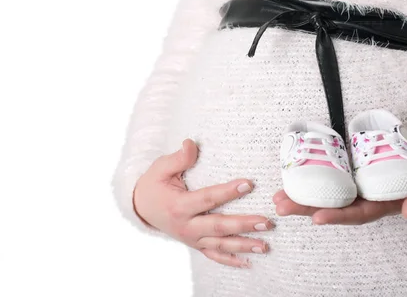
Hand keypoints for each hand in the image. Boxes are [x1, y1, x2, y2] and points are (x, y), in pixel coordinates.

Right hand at [134, 139, 273, 267]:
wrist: (141, 207)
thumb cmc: (154, 185)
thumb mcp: (160, 168)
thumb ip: (178, 158)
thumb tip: (191, 144)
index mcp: (179, 206)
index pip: (208, 198)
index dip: (228, 191)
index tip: (249, 183)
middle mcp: (186, 226)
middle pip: (219, 227)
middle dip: (243, 225)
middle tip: (266, 221)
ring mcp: (192, 239)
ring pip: (220, 245)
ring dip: (244, 245)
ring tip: (265, 244)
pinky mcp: (195, 244)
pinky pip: (214, 256)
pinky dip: (231, 261)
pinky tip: (250, 262)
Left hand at [272, 152, 406, 224]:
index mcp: (385, 205)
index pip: (358, 213)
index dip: (338, 216)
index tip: (316, 218)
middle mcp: (368, 197)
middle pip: (334, 205)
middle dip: (306, 207)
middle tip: (280, 205)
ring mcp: (362, 184)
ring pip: (329, 192)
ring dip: (303, 194)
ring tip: (278, 195)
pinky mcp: (359, 168)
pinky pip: (334, 175)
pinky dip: (315, 176)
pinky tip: (294, 176)